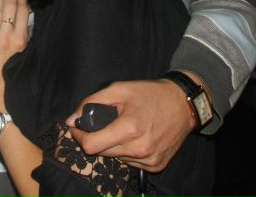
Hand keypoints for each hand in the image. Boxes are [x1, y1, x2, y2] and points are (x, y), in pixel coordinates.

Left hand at [65, 78, 194, 171]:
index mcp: (129, 128)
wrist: (183, 105)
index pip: (91, 146)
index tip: (78, 128)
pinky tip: (135, 137)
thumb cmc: (150, 94)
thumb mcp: (119, 89)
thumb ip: (92, 102)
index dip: (79, 136)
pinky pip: (130, 163)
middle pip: (102, 152)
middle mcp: (140, 148)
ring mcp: (149, 159)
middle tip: (103, 124)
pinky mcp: (156, 165)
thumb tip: (72, 120)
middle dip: (96, 138)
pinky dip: (127, 152)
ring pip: (115, 158)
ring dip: (113, 145)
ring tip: (123, 128)